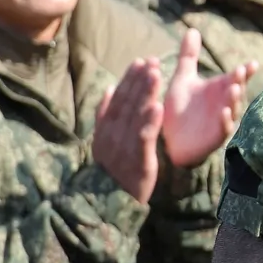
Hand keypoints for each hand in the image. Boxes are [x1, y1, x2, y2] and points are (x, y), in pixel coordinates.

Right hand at [91, 57, 164, 203]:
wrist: (108, 201)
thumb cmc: (112, 169)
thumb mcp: (104, 140)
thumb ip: (105, 114)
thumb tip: (110, 88)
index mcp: (106, 127)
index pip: (119, 98)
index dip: (130, 79)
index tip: (140, 62)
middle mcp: (113, 133)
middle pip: (127, 102)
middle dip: (140, 80)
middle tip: (152, 61)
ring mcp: (124, 145)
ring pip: (135, 115)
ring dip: (145, 94)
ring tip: (156, 75)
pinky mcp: (137, 159)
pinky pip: (143, 137)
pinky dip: (149, 121)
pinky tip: (158, 107)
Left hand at [159, 28, 249, 167]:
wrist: (169, 140)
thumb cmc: (179, 109)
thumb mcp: (183, 79)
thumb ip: (189, 56)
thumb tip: (193, 29)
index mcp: (219, 89)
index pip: (236, 78)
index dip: (245, 71)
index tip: (252, 63)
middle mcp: (224, 104)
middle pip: (237, 91)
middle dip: (240, 82)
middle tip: (240, 71)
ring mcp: (221, 121)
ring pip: (233, 110)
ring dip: (234, 99)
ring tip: (233, 88)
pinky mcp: (214, 138)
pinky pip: (223, 130)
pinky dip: (224, 121)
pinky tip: (223, 112)